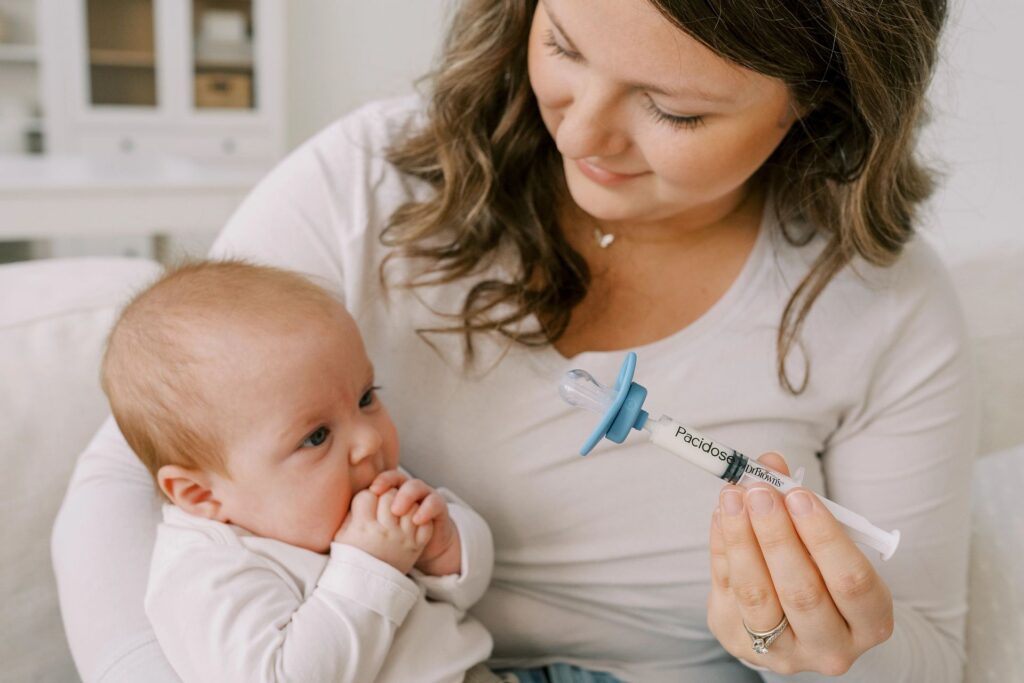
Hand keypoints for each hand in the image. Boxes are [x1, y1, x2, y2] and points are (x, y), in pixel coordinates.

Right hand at [334, 488, 431, 574]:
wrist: (369, 588)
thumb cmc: (353, 558)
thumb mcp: (341, 536)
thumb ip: (349, 514)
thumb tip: (361, 494)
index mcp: (362, 528)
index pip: (367, 495)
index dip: (366, 496)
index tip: (365, 506)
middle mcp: (385, 531)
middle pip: (390, 495)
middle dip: (385, 495)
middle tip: (381, 506)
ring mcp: (403, 538)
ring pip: (410, 505)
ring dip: (404, 505)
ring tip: (395, 513)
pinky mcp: (416, 545)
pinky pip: (424, 521)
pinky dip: (419, 518)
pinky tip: (407, 522)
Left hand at [370, 470, 460, 575]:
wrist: (424, 547)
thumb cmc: (394, 538)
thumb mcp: (376, 529)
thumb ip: (361, 519)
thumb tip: (333, 519)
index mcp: (391, 491)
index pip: (382, 479)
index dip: (377, 483)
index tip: (370, 491)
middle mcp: (407, 490)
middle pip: (398, 478)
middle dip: (389, 486)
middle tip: (380, 497)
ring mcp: (424, 497)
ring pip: (416, 486)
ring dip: (406, 495)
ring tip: (397, 510)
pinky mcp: (438, 508)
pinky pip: (435, 503)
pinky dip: (427, 509)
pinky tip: (417, 519)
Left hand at [707, 453, 894, 675]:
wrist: (796, 623)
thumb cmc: (822, 571)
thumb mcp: (827, 542)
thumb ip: (801, 504)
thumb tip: (769, 463)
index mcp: (870, 623)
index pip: (852, 581)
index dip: (824, 536)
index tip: (798, 496)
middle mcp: (830, 648)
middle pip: (801, 592)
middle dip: (776, 535)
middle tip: (759, 492)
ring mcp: (783, 652)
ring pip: (757, 595)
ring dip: (741, 539)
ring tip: (732, 496)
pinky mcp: (740, 641)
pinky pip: (726, 589)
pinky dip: (722, 546)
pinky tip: (722, 515)